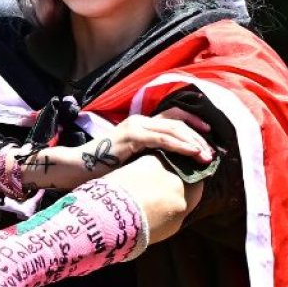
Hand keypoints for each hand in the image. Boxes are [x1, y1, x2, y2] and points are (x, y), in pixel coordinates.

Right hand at [80, 111, 213, 172]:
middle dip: (198, 136)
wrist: (76, 167)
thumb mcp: (132, 160)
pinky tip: (193, 154)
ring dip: (193, 142)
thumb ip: (149, 157)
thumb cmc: (102, 168)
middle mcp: (140, 121)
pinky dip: (181, 146)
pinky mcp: (132, 136)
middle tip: (211, 152)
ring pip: (173, 128)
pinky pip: (163, 139)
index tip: (208, 136)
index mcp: (140, 124)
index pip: (172, 118)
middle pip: (177, 122)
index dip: (193, 124)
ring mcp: (136, 126)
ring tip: (206, 156)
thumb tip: (171, 167)